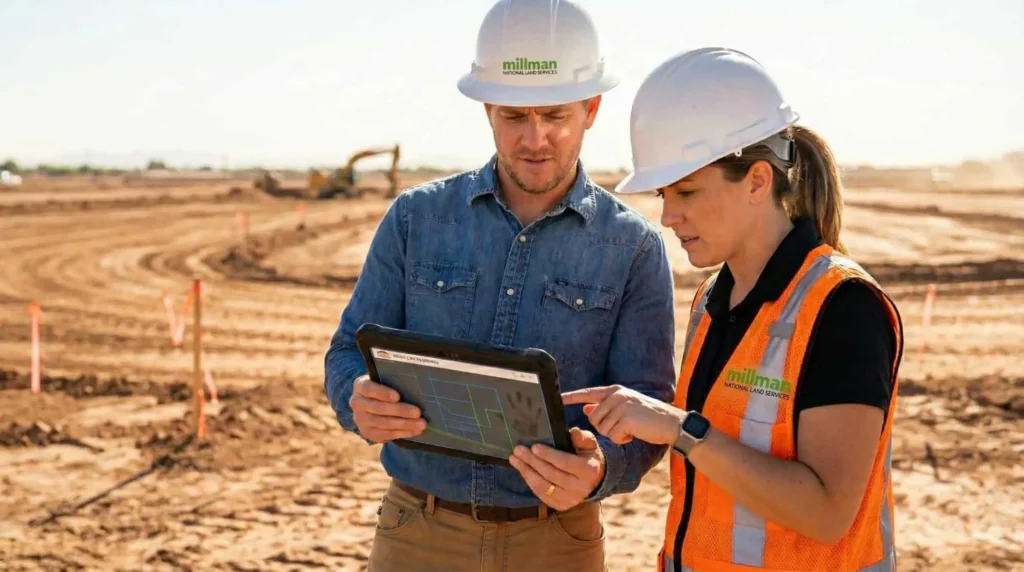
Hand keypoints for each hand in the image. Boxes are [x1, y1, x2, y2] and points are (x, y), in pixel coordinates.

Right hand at [349, 375, 425, 442]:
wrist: (373, 403)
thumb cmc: (385, 387)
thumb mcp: (386, 380)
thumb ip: (395, 381)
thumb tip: (414, 385)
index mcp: (360, 386)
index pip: (369, 389)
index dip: (383, 393)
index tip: (398, 397)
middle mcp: (357, 403)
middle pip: (379, 408)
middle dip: (400, 411)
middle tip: (417, 412)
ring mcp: (360, 419)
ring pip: (384, 423)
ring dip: (405, 424)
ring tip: (421, 424)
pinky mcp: (367, 432)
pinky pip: (386, 434)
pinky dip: (402, 433)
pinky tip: (415, 431)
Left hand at [508, 428, 604, 510]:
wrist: (595, 481)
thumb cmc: (588, 458)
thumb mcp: (590, 445)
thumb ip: (582, 438)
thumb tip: (574, 431)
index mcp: (588, 471)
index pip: (565, 463)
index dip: (548, 455)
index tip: (534, 447)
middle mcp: (580, 488)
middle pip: (551, 474)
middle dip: (532, 461)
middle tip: (518, 450)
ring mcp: (570, 499)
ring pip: (543, 486)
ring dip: (526, 472)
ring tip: (514, 459)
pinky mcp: (561, 505)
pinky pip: (541, 494)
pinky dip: (530, 482)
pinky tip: (522, 470)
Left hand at [562, 385, 682, 445]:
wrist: (672, 423)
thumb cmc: (648, 417)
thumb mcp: (626, 407)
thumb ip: (606, 407)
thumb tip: (586, 409)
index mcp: (614, 391)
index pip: (588, 393)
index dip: (571, 397)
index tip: (558, 399)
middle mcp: (617, 395)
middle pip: (594, 419)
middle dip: (606, 428)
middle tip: (624, 426)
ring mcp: (622, 406)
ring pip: (602, 429)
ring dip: (615, 434)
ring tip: (631, 428)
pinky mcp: (627, 418)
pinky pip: (613, 436)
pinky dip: (623, 439)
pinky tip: (634, 434)